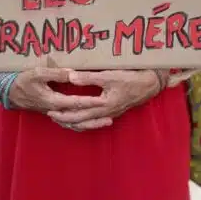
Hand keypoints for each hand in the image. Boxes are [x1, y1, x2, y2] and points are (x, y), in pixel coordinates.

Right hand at [7, 67, 111, 117]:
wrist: (11, 92)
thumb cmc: (23, 81)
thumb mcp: (38, 73)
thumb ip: (56, 74)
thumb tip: (73, 73)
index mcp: (53, 100)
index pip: (76, 102)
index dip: (90, 102)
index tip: (103, 100)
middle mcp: (55, 111)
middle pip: (79, 118)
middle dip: (95, 118)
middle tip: (111, 116)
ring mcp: (55, 114)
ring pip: (76, 123)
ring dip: (91, 124)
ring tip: (108, 122)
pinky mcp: (54, 114)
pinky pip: (70, 123)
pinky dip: (82, 125)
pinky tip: (93, 123)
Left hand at [46, 70, 163, 131]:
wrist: (150, 85)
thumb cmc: (131, 78)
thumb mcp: (110, 75)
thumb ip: (89, 77)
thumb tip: (70, 77)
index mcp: (103, 105)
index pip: (78, 112)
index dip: (63, 111)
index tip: (50, 109)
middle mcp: (105, 113)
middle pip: (81, 120)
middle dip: (65, 119)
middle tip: (50, 115)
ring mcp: (110, 114)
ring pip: (88, 123)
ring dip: (73, 122)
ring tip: (61, 119)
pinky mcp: (113, 112)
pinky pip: (95, 122)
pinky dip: (85, 122)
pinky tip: (80, 120)